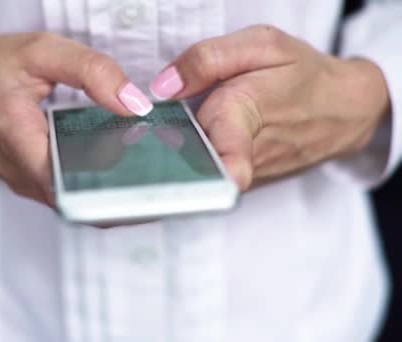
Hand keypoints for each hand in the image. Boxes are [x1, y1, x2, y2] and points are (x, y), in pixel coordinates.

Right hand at [0, 33, 151, 204]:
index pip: (68, 184)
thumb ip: (91, 70)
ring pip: (73, 201)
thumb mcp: (42, 51)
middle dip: (119, 196)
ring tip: (149, 178)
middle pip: (77, 199)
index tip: (148, 188)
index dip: (109, 192)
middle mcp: (17, 170)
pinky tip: (121, 172)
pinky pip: (66, 193)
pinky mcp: (29, 181)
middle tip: (162, 182)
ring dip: (108, 194)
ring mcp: (22, 181)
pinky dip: (92, 186)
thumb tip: (135, 104)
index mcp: (16, 135)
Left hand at [150, 25, 389, 189]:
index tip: (220, 177)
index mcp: (247, 109)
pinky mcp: (249, 185)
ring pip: (200, 164)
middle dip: (174, 134)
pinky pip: (213, 171)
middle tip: (178, 115)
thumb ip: (208, 59)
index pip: (227, 145)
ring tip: (204, 122)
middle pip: (192, 151)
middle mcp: (246, 151)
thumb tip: (164, 86)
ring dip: (189, 144)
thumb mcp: (263, 45)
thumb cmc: (303, 74)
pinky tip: (214, 138)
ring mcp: (249, 174)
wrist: (343, 111)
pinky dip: (204, 155)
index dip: (218, 161)